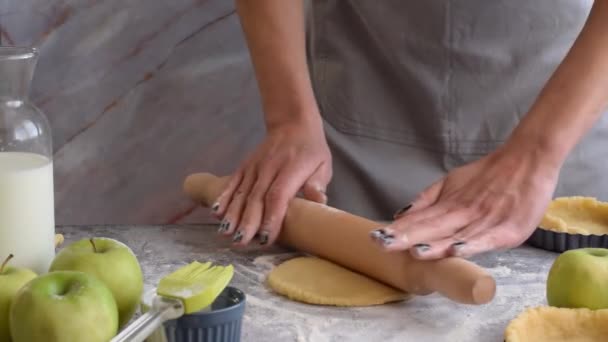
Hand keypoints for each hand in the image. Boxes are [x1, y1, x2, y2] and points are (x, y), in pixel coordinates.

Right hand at [213, 116, 331, 245]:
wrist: (292, 123)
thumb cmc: (311, 150)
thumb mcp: (323, 165)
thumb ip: (318, 184)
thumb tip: (319, 202)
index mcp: (291, 169)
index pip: (278, 195)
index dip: (270, 217)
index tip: (265, 238)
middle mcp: (269, 167)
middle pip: (256, 197)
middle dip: (248, 222)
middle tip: (241, 242)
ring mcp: (254, 166)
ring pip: (242, 192)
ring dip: (233, 214)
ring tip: (227, 233)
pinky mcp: (245, 166)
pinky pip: (232, 182)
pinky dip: (223, 197)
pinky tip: (216, 212)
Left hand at [370, 141, 559, 259]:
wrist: (527, 160)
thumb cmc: (488, 174)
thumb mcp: (452, 182)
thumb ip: (427, 199)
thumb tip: (400, 214)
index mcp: (449, 204)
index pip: (419, 220)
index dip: (398, 230)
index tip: (375, 237)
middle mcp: (463, 213)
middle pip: (431, 228)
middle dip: (406, 238)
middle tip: (382, 244)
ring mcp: (484, 222)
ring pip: (455, 235)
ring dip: (434, 244)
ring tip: (413, 251)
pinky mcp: (507, 231)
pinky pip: (486, 239)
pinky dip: (471, 244)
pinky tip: (455, 250)